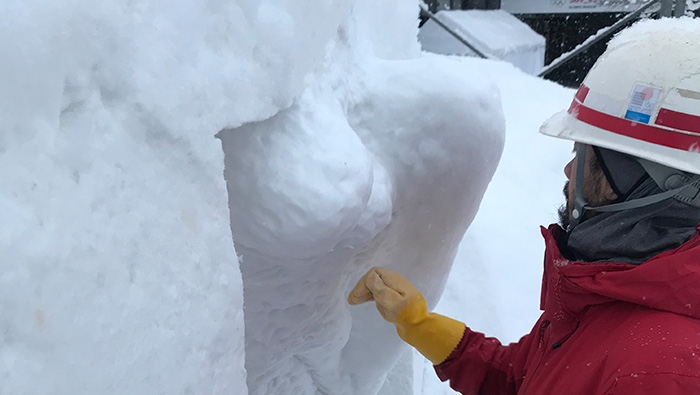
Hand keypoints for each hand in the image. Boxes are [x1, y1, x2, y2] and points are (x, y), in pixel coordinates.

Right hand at [348, 267, 465, 364]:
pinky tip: (364, 301)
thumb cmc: (405, 313)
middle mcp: (394, 281)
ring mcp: (395, 288)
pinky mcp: (395, 297)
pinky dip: (370, 295)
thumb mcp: (392, 302)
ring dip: (364, 292)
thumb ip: (380, 289)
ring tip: (354, 301)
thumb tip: (370, 277)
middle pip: (373, 279)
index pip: (373, 274)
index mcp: (393, 279)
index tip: (355, 297)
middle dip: (362, 288)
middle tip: (352, 300)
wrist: (419, 325)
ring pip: (375, 285)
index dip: (362, 284)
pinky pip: (380, 291)